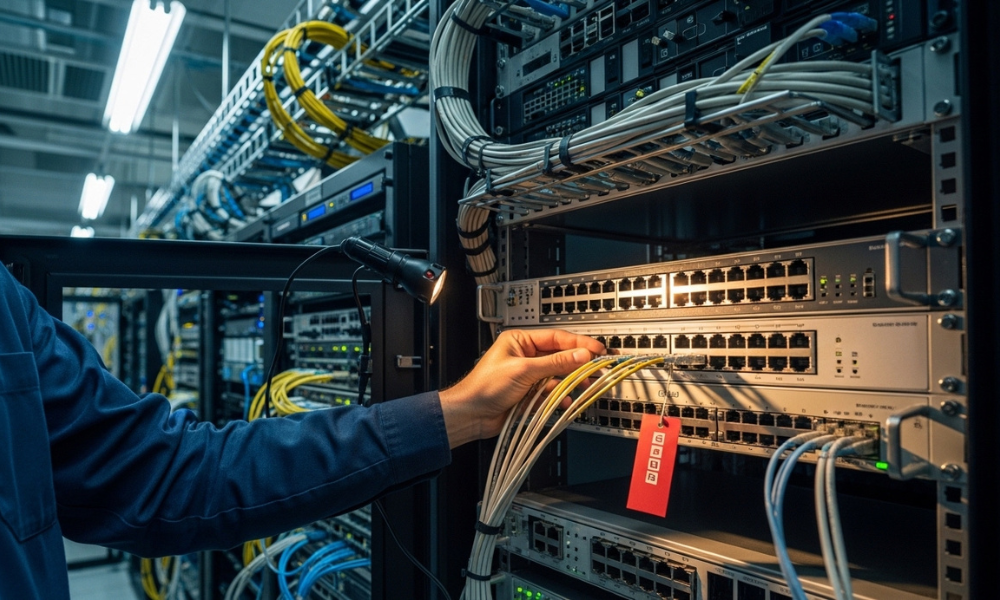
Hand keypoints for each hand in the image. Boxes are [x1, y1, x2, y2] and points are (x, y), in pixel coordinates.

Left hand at [438, 329, 605, 447]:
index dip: (579, 344)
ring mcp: (527, 375)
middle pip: (559, 356)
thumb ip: (555, 363)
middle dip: (577, 364)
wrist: (470, 415)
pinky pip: (550, 393)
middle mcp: (525, 356)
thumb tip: (580, 355)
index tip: (597, 350)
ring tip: (584, 386)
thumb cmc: (485, 387)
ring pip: (557, 376)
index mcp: (520, 341)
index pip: (556, 338)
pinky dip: (559, 397)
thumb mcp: (524, 370)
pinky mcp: (528, 394)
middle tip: (596, 369)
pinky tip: (565, 401)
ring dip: (570, 382)